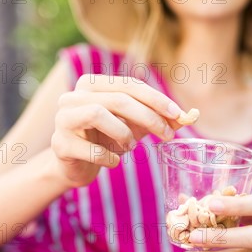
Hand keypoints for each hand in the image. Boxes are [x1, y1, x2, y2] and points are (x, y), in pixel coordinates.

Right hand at [51, 74, 183, 187]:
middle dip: (148, 117)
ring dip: (123, 133)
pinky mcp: (60, 145)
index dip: (156, 99)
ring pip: (97, 114)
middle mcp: (73, 96)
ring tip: (132, 147)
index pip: (129, 85)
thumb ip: (160, 119)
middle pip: (117, 99)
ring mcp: (63, 119)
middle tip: (167, 135)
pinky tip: (113, 162)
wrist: (74, 166)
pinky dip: (108, 158)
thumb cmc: (106, 141)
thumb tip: (191, 116)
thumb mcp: (135, 127)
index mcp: (92, 85)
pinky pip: (90, 149)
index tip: (179, 114)